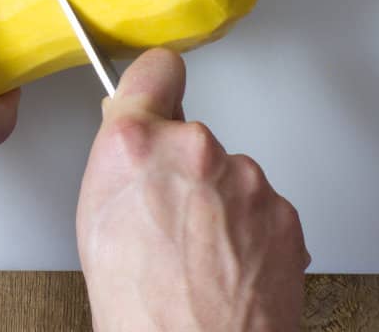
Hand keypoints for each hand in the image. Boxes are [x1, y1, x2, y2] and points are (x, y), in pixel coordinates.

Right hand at [77, 49, 308, 331]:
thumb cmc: (139, 308)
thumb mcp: (94, 219)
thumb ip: (119, 161)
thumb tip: (131, 136)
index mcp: (134, 144)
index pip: (156, 69)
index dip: (156, 84)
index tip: (159, 89)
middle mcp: (194, 149)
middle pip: (193, 136)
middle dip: (185, 167)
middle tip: (169, 217)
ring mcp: (246, 179)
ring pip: (231, 175)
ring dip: (220, 203)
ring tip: (198, 255)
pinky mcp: (284, 211)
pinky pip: (262, 208)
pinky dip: (249, 232)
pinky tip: (227, 267)